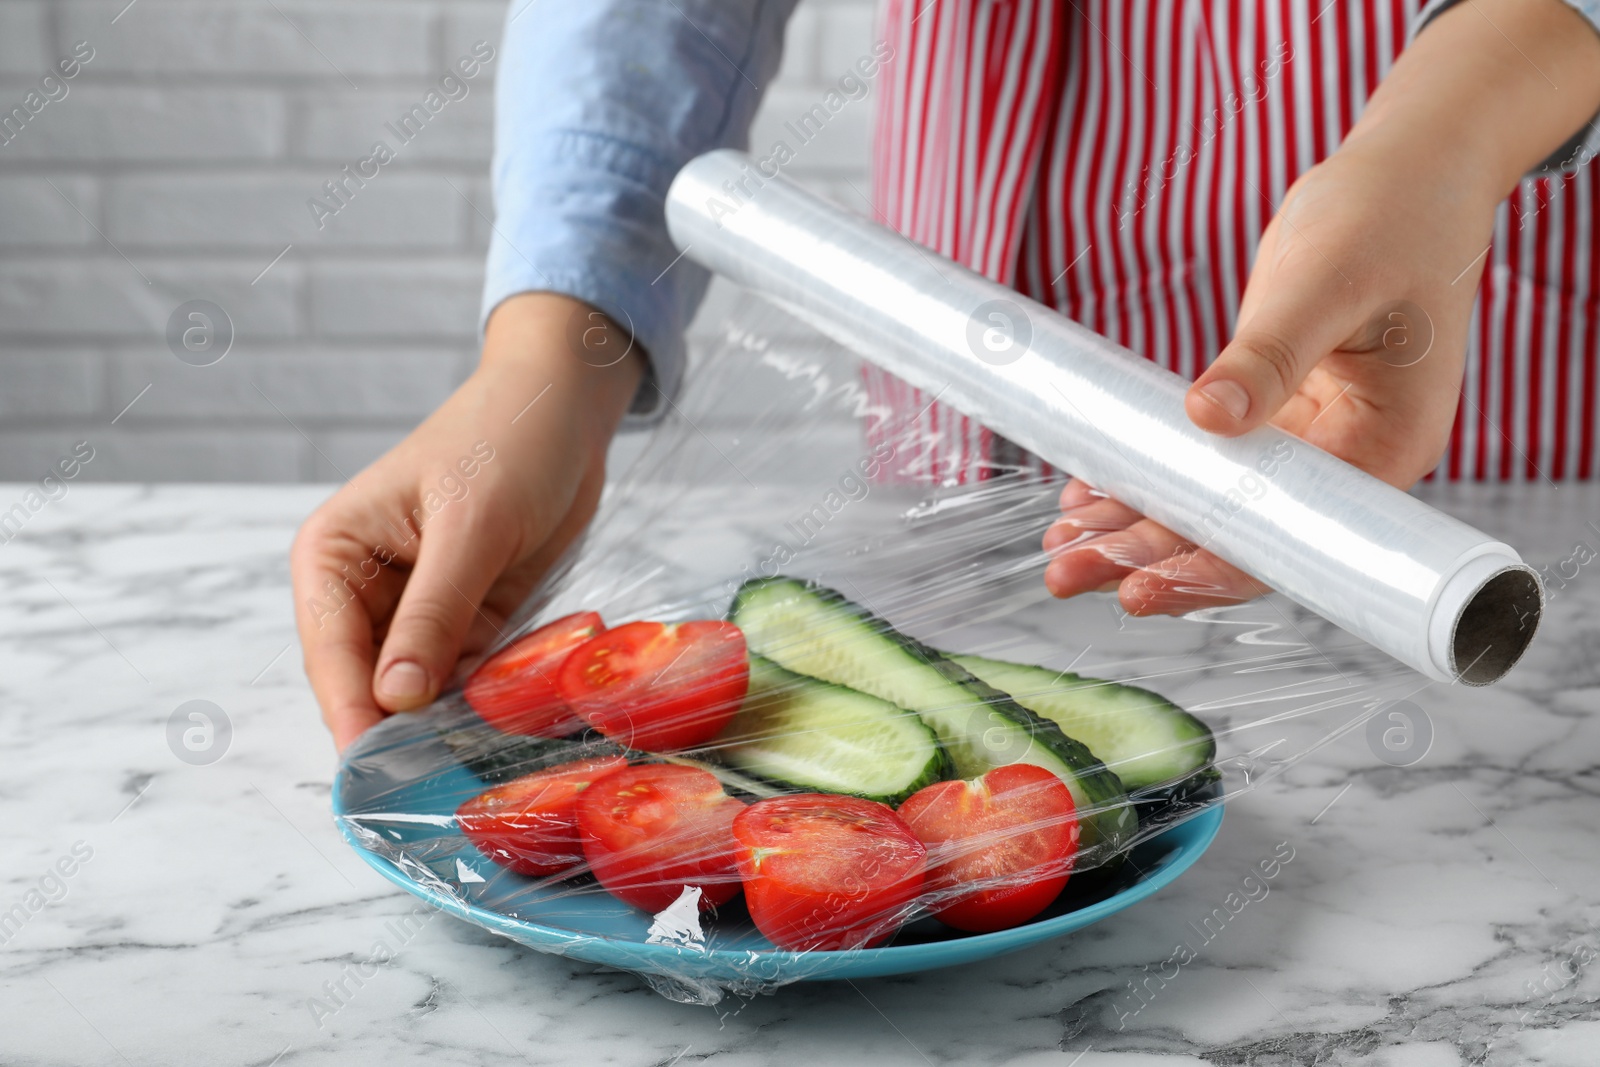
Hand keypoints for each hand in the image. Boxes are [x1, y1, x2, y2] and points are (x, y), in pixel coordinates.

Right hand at [291, 293, 642, 751]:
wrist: (566, 409)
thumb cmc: (507, 441)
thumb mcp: (471, 526)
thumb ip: (433, 613)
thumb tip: (396, 699)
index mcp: (333, 556)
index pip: (331, 656)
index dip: (354, 719)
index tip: (376, 780)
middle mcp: (362, 592)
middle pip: (369, 686)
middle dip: (399, 734)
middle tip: (430, 797)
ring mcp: (417, 613)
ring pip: (419, 693)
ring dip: (444, 729)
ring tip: (468, 783)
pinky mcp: (467, 623)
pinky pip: (468, 679)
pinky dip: (484, 705)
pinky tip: (504, 742)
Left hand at [1042, 0, 1599, 615]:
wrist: (1406, 176)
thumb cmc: (1388, 218)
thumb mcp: (1328, 280)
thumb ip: (1271, 353)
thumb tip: (1209, 416)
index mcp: (1385, 450)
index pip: (1291, 537)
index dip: (1213, 569)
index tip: (1141, 586)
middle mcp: (1346, 463)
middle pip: (1239, 535)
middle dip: (1148, 558)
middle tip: (1064, 574)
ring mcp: (1307, 442)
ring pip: (1212, 505)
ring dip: (1134, 528)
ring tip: (1060, 547)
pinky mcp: (1274, 415)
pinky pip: (1205, 464)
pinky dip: (1147, 478)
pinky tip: (1087, 496)